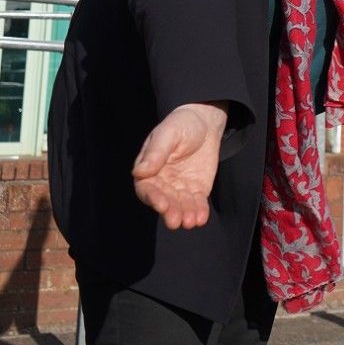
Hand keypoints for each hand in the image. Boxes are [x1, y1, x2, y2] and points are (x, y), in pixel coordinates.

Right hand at [131, 101, 227, 229]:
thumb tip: (138, 172)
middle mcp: (162, 183)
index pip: (147, 188)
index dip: (153, 198)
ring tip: (191, 222)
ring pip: (180, 205)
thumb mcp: (168, 134)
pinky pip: (197, 202)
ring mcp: (179, 188)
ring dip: (185, 215)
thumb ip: (156, 152)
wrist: (205, 122)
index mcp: (149, 170)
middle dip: (170, 212)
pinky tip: (201, 218)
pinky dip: (199, 211)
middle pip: (164, 201)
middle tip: (176, 221)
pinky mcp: (196, 189)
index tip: (162, 205)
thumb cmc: (181, 124)